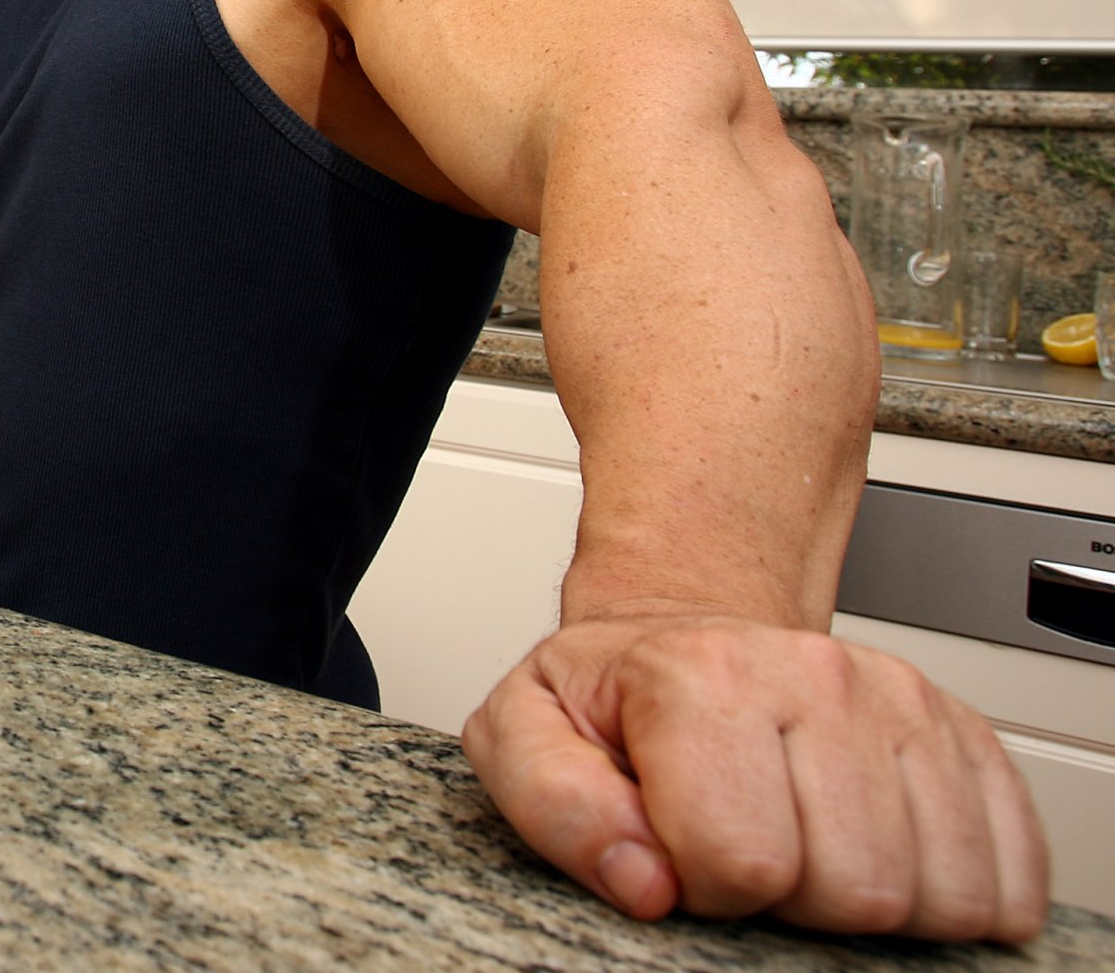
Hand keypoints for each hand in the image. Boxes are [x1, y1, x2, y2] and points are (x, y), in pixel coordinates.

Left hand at [462, 614, 1048, 941]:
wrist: (684, 632)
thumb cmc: (613, 698)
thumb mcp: (526, 733)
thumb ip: (555, 807)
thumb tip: (642, 881)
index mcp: (702, 676)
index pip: (742, 860)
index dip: (701, 885)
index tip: (676, 847)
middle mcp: (818, 676)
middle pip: (854, 890)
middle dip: (790, 901)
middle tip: (744, 846)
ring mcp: (903, 702)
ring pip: (938, 894)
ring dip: (871, 902)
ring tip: (802, 846)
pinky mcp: (967, 738)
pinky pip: (1009, 876)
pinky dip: (954, 896)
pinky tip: (879, 855)